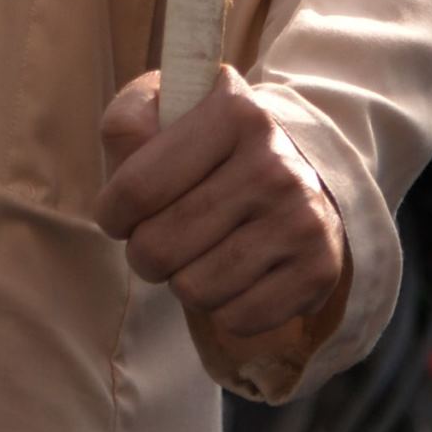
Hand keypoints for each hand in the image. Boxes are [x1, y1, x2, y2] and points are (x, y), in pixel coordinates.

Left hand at [96, 68, 347, 359]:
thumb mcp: (168, 112)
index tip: (118, 215)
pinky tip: (237, 275)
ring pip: (194, 290)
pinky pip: (237, 320)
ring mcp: (302, 219)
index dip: (112, 213)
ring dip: (184, 281)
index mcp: (234, 113)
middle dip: (144, 253)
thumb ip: (128, 123)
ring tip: (202, 253)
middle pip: (159, 247)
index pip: (136, 189)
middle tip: (160, 240)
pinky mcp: (319, 269)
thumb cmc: (210, 149)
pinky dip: (224, 309)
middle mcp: (275, 164)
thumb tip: (126, 148)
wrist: (298, 175)